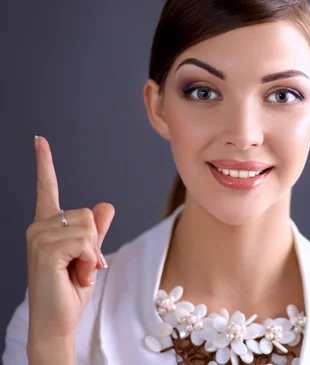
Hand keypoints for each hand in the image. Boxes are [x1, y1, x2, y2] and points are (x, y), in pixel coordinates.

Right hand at [25, 136, 114, 352]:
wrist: (58, 321)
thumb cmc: (70, 289)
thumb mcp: (88, 256)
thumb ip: (95, 231)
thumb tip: (105, 205)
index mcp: (47, 226)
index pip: (47, 189)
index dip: (44, 163)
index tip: (39, 139)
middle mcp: (38, 227)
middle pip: (87, 213)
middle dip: (94, 242)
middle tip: (82, 266)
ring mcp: (38, 237)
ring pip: (88, 227)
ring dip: (92, 254)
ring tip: (77, 272)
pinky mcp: (45, 250)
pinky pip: (85, 241)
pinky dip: (89, 260)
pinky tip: (75, 275)